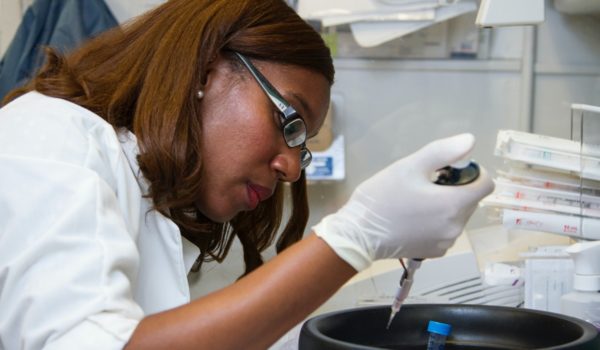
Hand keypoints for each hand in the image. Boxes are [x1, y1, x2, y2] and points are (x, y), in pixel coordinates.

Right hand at [313, 133, 494, 270]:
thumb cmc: (381, 197)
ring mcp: (446, 242)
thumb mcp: (409, 166)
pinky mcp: (435, 252)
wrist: (358, 234)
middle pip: (471, 200)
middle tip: (425, 184)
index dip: (472, 172)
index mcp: (453, 204)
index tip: (448, 170)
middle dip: (456, 188)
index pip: (486, 184)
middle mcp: (456, 227)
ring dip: (447, 205)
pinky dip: (438, 222)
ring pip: (459, 215)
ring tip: (417, 202)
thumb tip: (470, 141)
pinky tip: (414, 219)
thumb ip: (442, 152)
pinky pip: (447, 231)